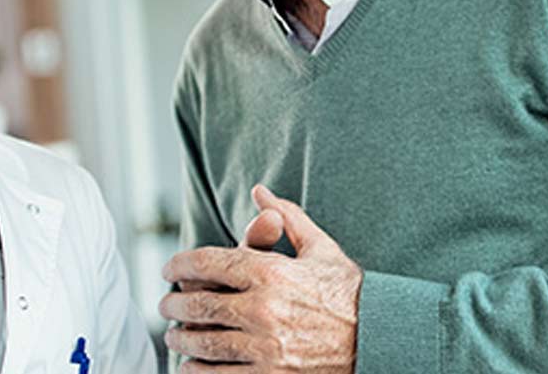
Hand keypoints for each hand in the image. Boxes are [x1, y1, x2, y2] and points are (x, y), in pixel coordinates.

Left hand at [161, 185, 361, 372]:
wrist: (382, 339)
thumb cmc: (350, 293)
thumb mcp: (321, 249)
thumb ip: (287, 218)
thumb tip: (260, 191)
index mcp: (271, 273)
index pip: (207, 263)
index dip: (179, 266)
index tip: (169, 271)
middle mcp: (263, 309)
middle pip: (198, 304)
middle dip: (174, 305)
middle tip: (166, 306)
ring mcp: (265, 348)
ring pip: (203, 342)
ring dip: (181, 339)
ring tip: (175, 336)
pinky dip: (198, 371)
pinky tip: (192, 365)